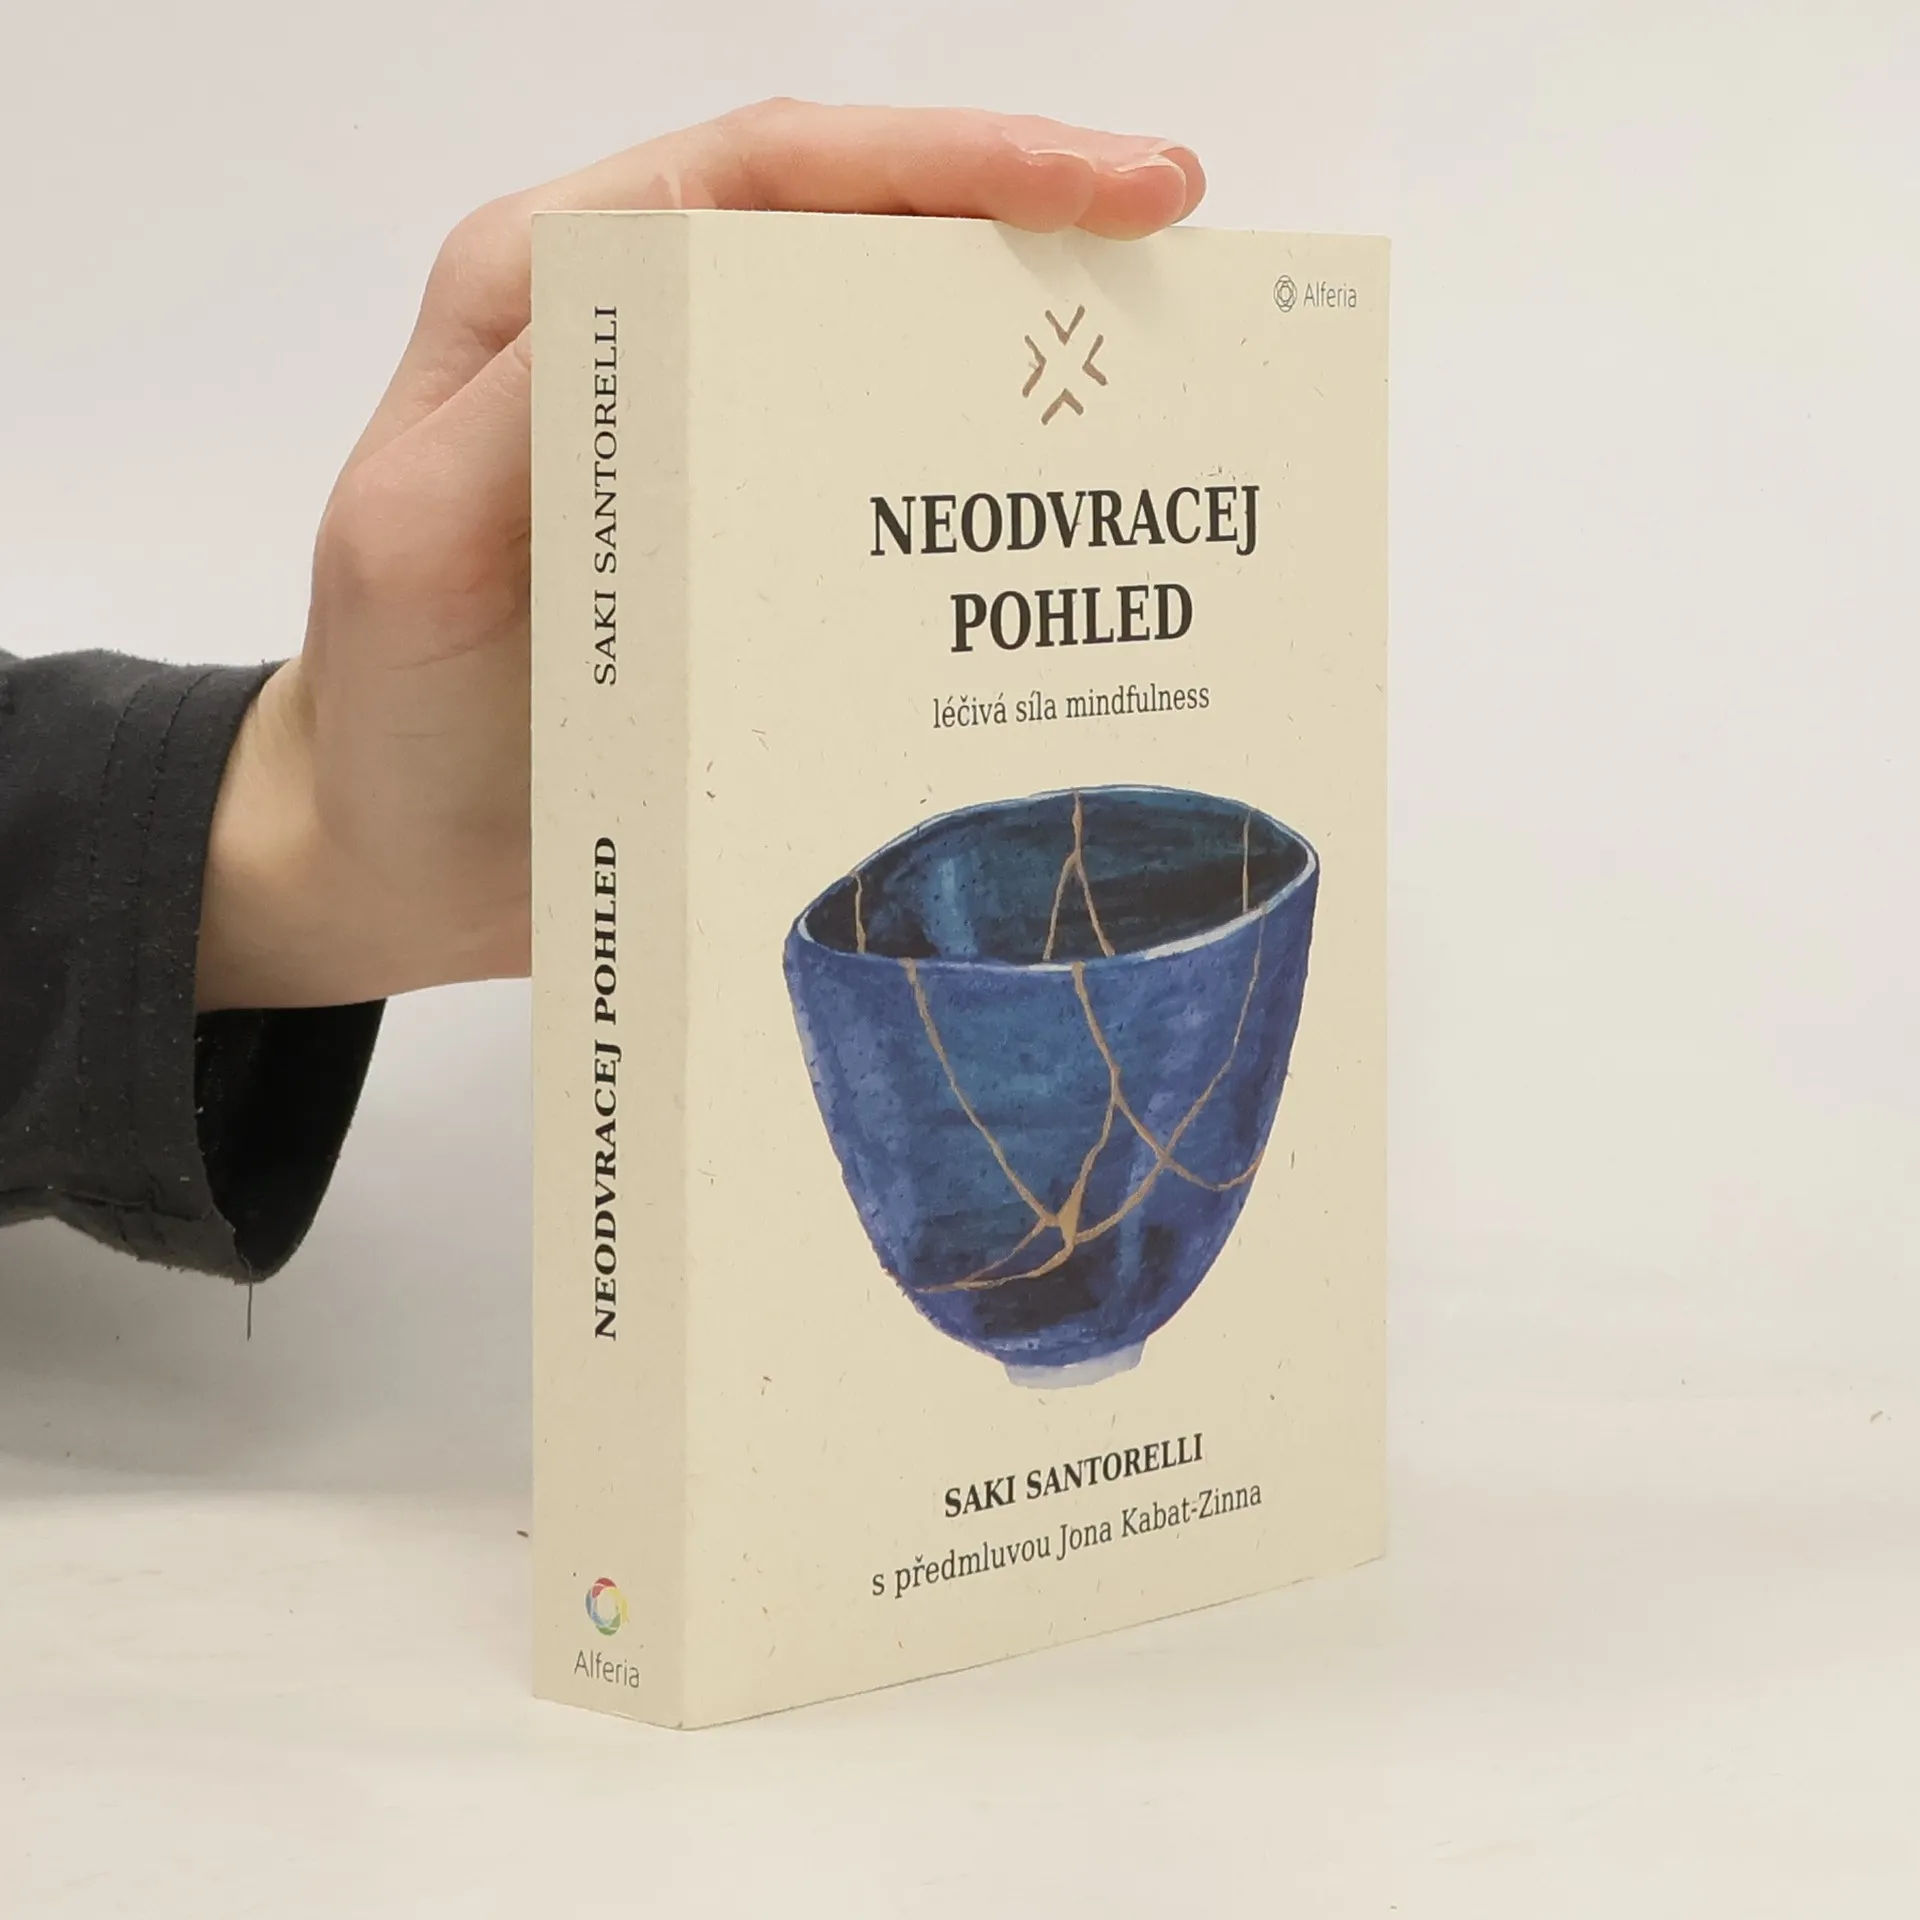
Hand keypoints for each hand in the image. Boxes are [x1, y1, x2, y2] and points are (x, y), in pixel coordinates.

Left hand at [194, 100, 1206, 1009]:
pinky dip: (976, 494)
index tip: (1106, 188)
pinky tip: (1060, 523)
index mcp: (562, 295)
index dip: (948, 159)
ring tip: (1153, 370)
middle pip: (860, 238)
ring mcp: (720, 457)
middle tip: (1171, 248)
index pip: (777, 171)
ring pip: (890, 360)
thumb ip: (524, 413)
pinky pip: (886, 497)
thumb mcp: (415, 540)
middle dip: (1023, 224)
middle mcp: (655, 352)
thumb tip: (693, 306)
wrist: (397, 858)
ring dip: (1017, 355)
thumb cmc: (389, 703)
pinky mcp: (760, 558)